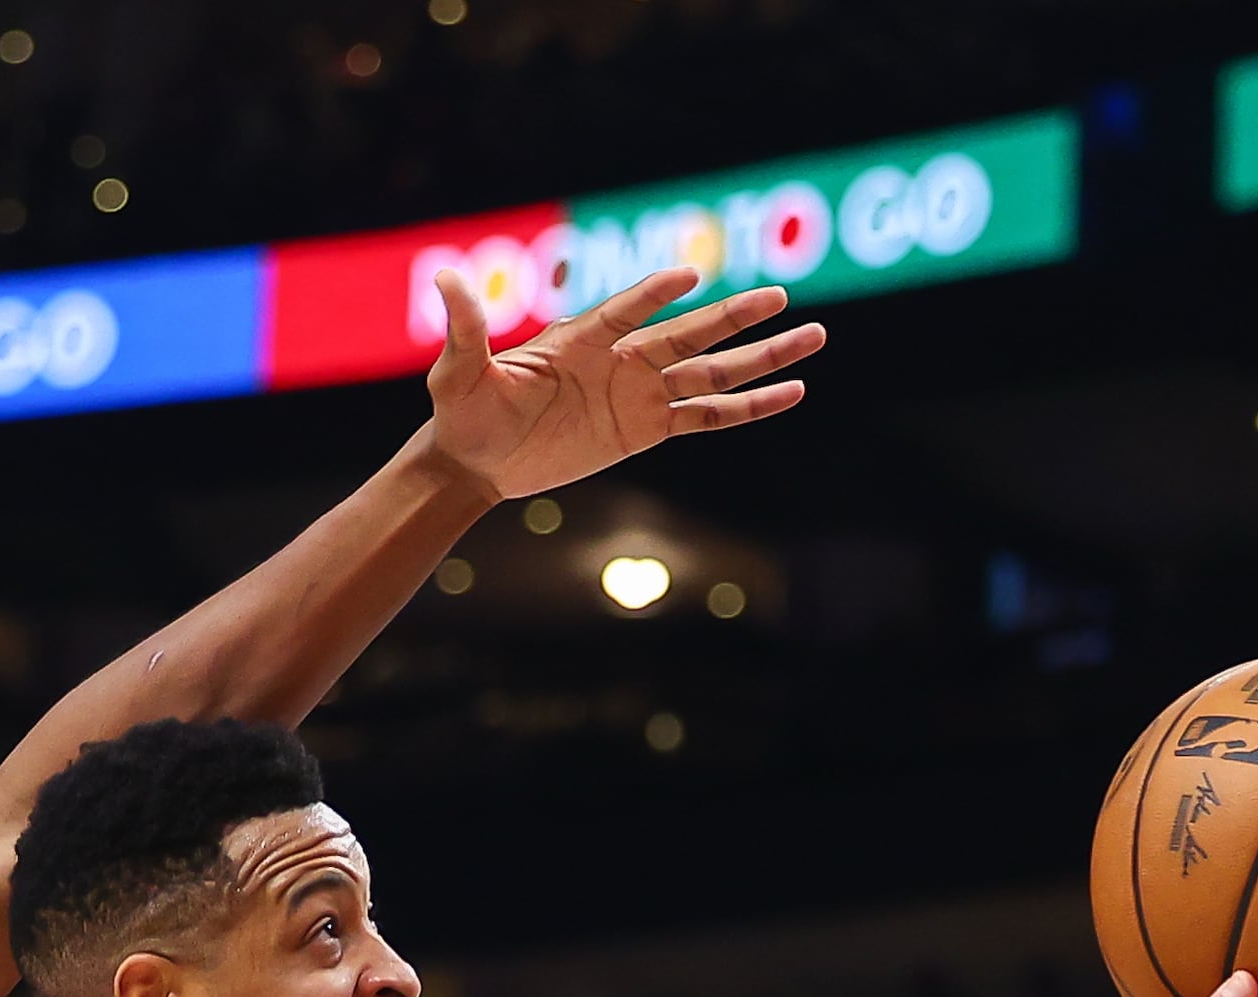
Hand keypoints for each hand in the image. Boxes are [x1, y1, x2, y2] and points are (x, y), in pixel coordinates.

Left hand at [423, 264, 822, 501]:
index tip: (687, 277)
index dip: (652, 296)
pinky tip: (791, 392)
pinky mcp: (647, 427)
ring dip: (762, 357)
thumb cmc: (465, 411)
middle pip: (689, 334)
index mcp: (582, 339)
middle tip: (781, 295)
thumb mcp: (459, 372)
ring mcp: (640, 393)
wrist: (477, 459)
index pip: (625, 311)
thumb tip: (442, 277)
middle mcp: (621, 359)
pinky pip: (708, 416)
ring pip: (713, 372)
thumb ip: (465, 327)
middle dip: (734, 317)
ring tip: (814, 336)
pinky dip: (748, 407)